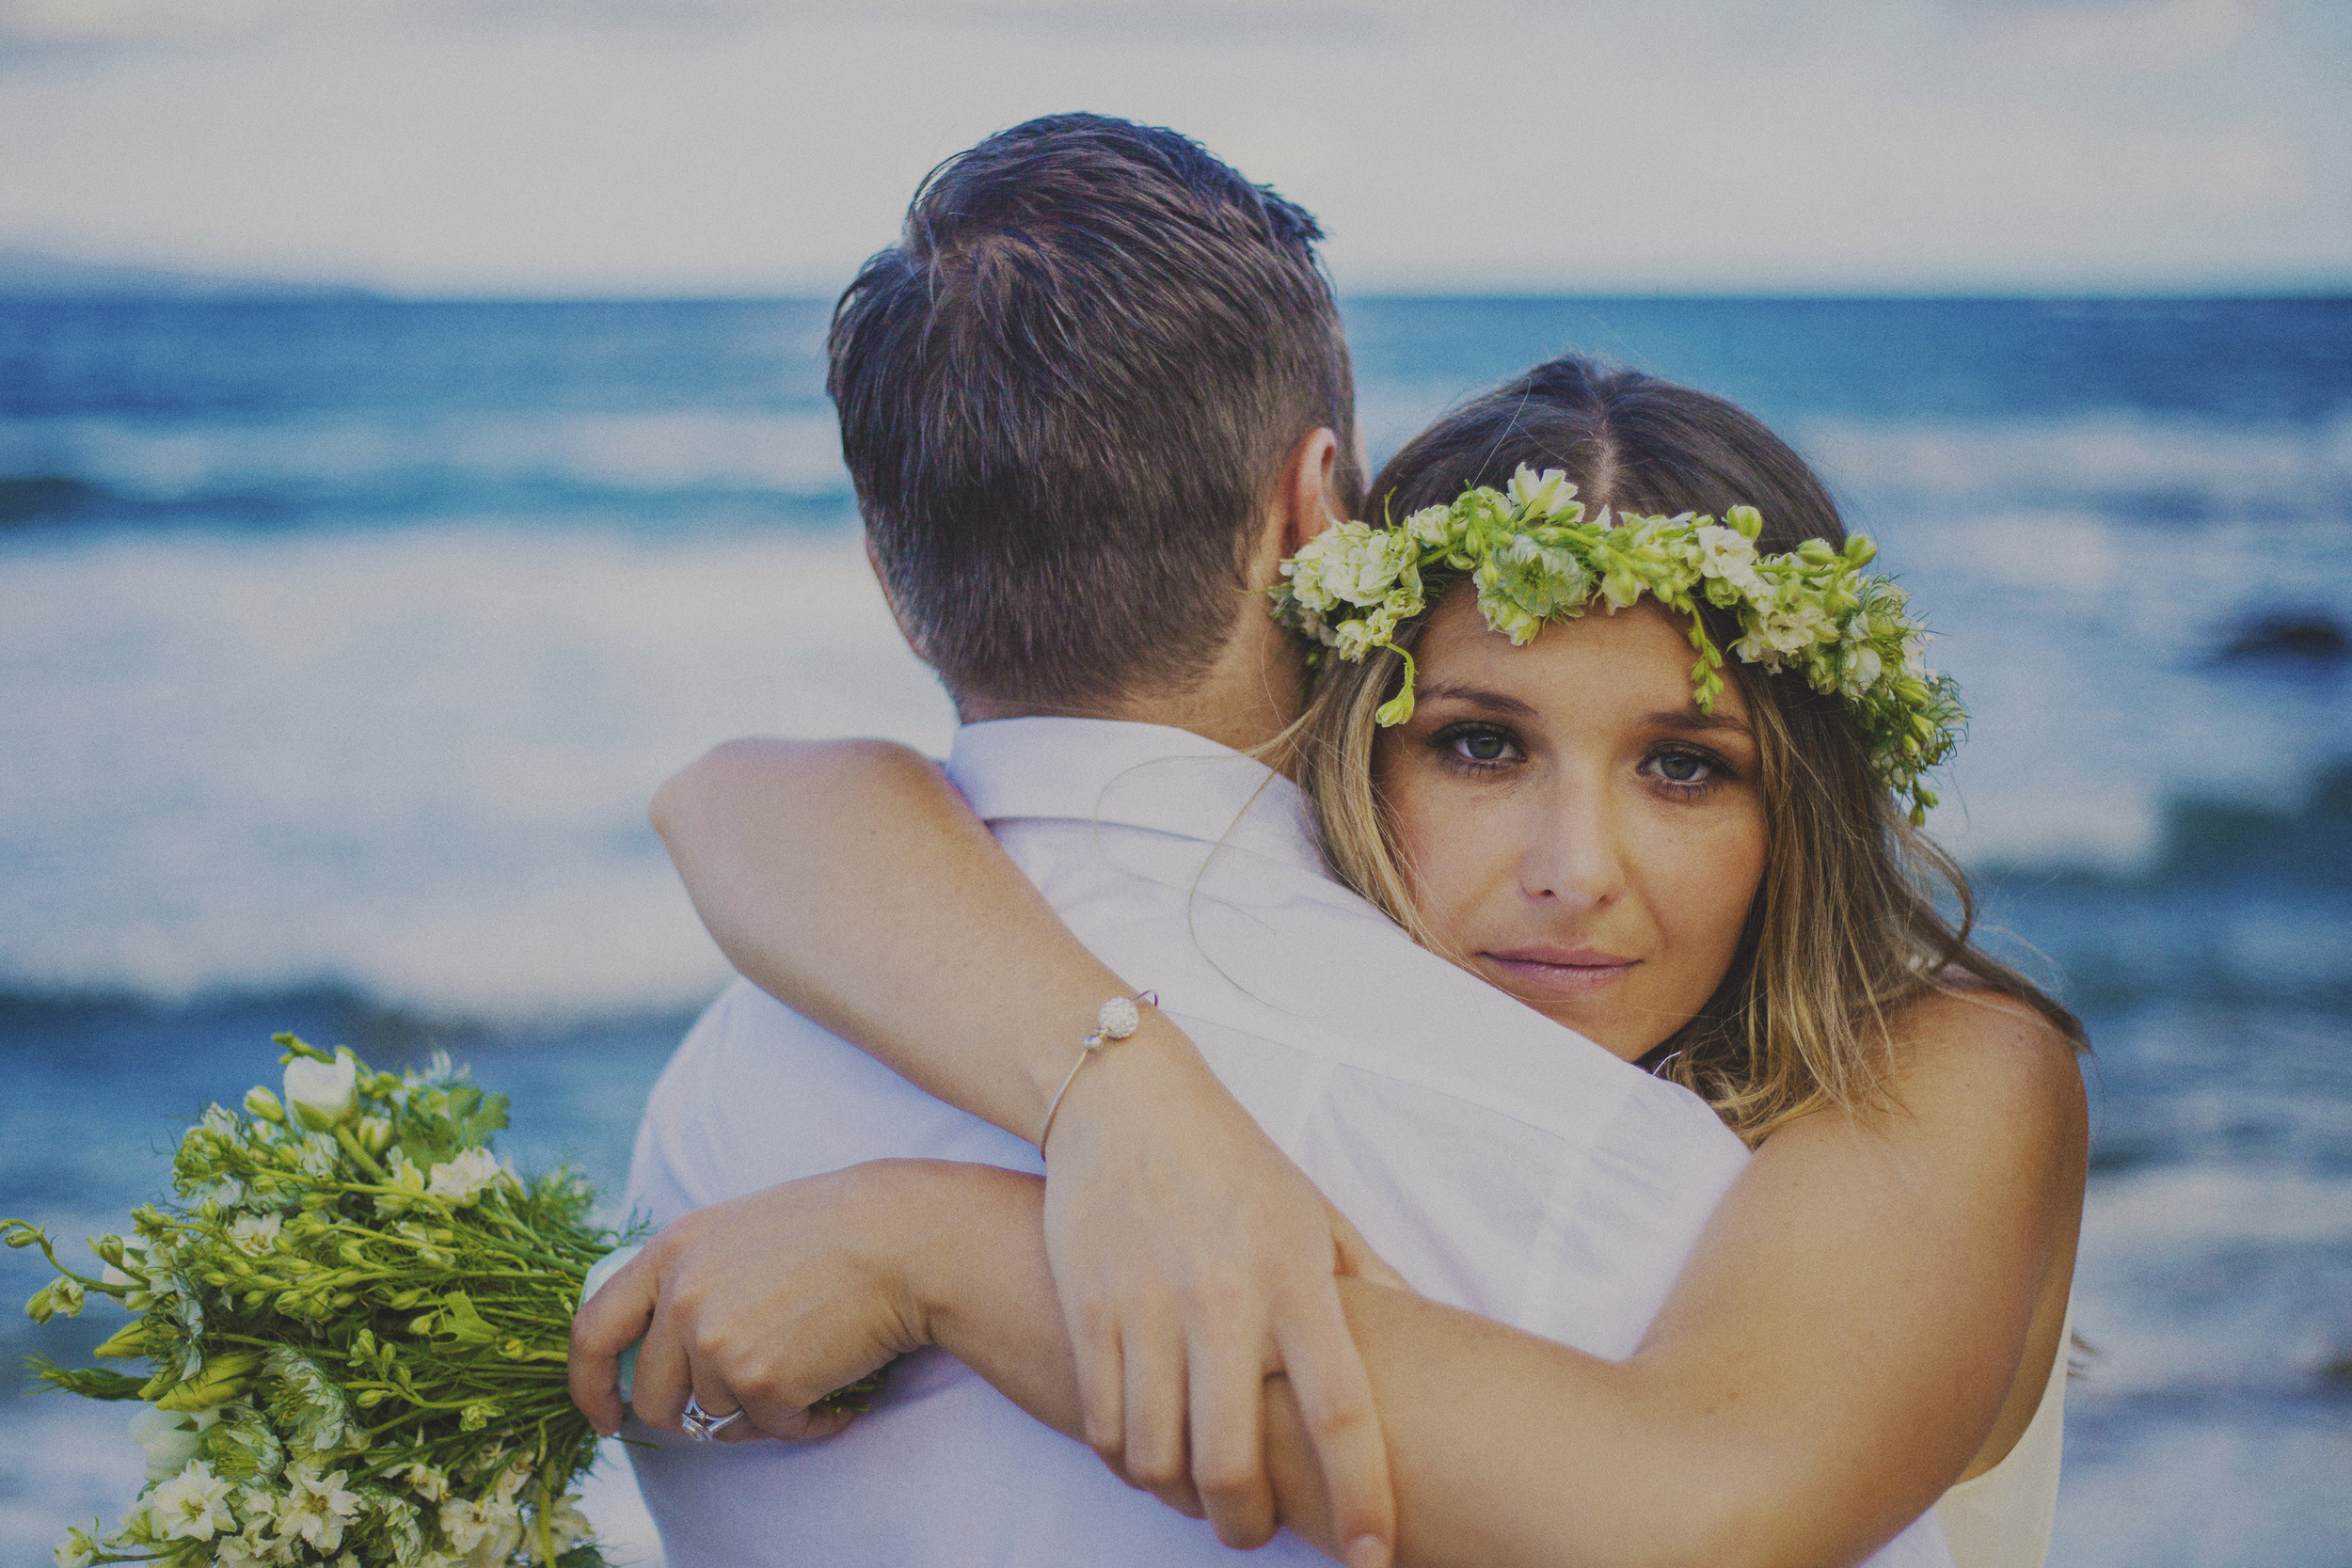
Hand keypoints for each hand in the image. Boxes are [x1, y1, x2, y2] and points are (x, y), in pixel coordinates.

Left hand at [568, 1162, 947, 1442]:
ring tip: (812, 1372)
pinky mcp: (759, 1381)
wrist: (906, 1238)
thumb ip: (695, 1274)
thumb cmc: (841, 1226)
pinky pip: (771, 1429)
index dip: (588, 1385)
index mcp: (672, 1250)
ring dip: (760, 1409)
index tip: (607, 1415)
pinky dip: (807, 1420)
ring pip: (715, 1417)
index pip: (593, 1331)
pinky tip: (838, 1390)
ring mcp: (715, 1342)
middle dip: (687, 1418)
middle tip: (739, 1407)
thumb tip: (670, 1345)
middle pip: (651, 1396)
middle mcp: (681, 1297)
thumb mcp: (743, 1227)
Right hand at [1041, 1025, 1407, 1567]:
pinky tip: (1148, 1454)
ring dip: (1182, 1499)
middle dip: (1249, 1527)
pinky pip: (1103, 1424)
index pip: (1342, 1414)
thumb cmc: (1232, 1159)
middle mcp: (1222, 1298)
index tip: (1374, 1558)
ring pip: (1157, 1459)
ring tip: (1201, 1495)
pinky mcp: (1088, 1307)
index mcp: (1295, 1277)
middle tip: (1258, 1533)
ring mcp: (1147, 1305)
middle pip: (1233, 1463)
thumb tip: (1432, 1345)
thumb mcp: (1314, 1209)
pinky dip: (1127, 1462)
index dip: (1363, 1499)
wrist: (1122, 1097)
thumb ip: (1367, 1280)